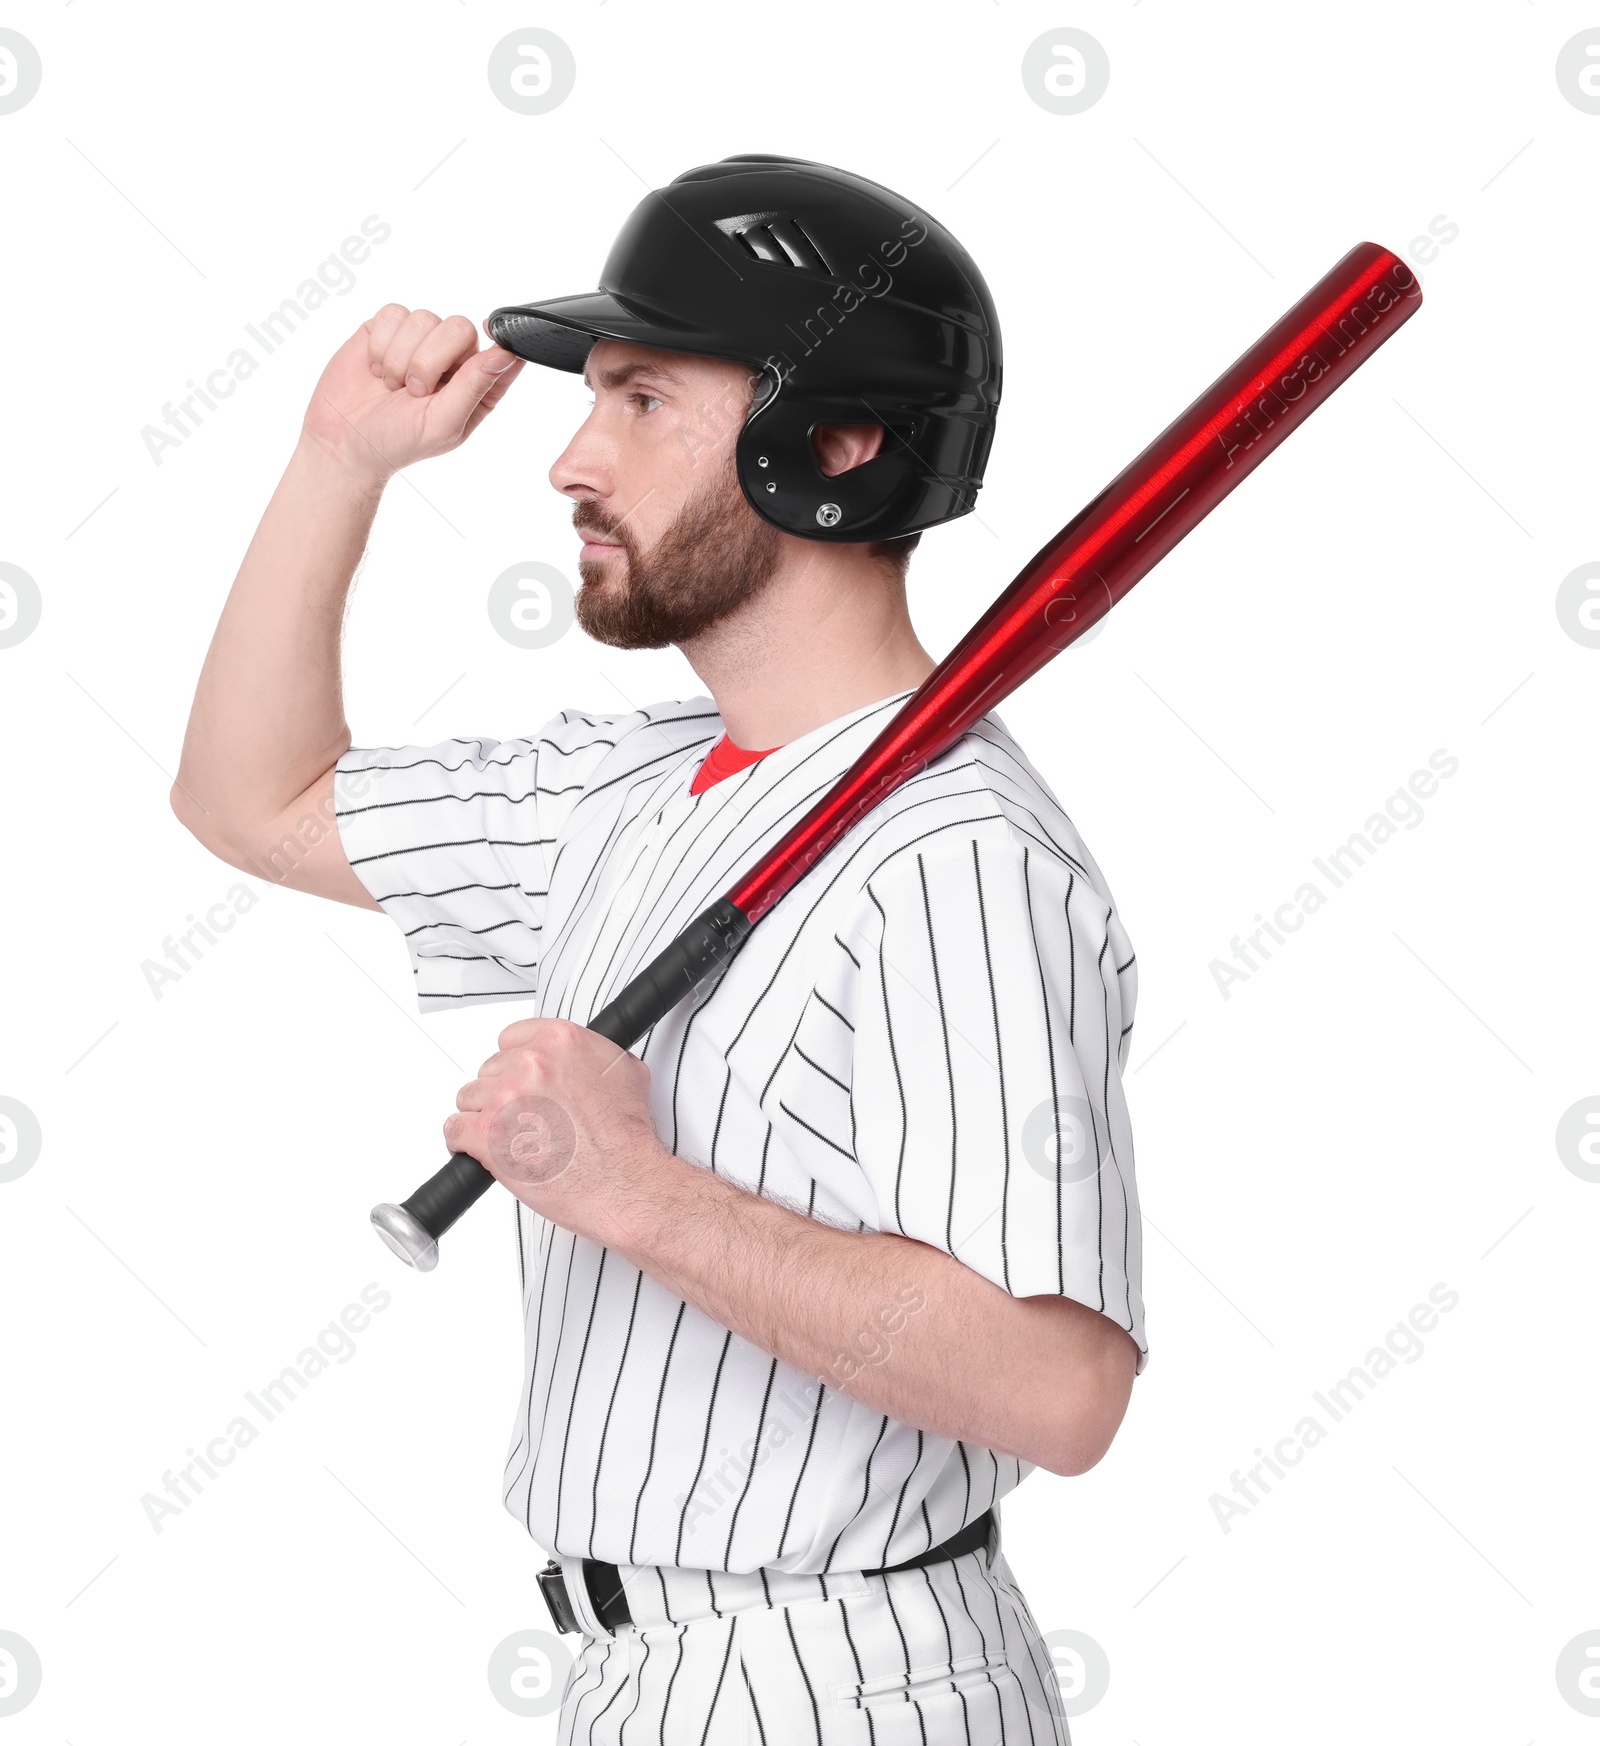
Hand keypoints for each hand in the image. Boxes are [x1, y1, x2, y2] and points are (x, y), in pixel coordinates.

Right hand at [299, 306, 523, 486]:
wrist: (343, 441)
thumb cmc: (398, 441)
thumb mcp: (443, 423)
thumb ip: (475, 387)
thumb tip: (505, 355)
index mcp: (476, 385)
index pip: (501, 350)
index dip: (494, 344)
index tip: (475, 349)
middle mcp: (452, 358)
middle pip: (459, 327)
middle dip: (430, 360)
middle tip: (414, 390)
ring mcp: (420, 340)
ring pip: (423, 318)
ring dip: (401, 357)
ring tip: (392, 385)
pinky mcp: (387, 328)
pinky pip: (393, 314)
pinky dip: (381, 345)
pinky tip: (376, 369)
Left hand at [444, 1018, 665, 1245]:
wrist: (623, 1180)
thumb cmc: (625, 1136)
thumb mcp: (625, 1071)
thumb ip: (592, 1054)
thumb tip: (580, 1058)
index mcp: (559, 1041)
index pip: (511, 1038)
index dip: (515, 1063)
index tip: (520, 1080)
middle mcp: (530, 1064)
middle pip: (489, 1069)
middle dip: (502, 1093)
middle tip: (522, 1116)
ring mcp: (505, 1099)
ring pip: (469, 1098)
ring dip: (484, 1116)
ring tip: (508, 1136)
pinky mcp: (487, 1136)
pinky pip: (454, 1130)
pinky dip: (462, 1141)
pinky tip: (479, 1148)